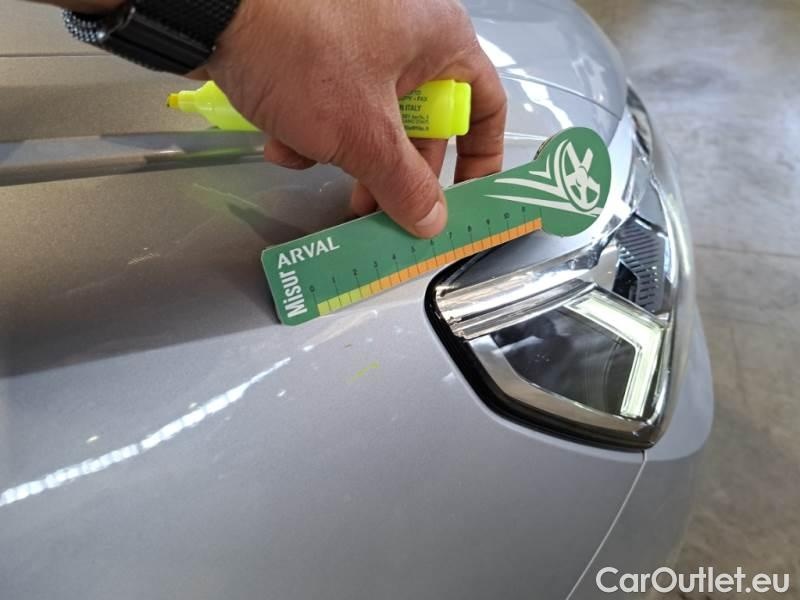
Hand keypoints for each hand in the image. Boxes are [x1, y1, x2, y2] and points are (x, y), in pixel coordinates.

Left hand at [203, 0, 506, 237]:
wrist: (213, 5)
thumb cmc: (305, 53)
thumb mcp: (363, 133)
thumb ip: (404, 185)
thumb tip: (432, 221)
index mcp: (441, 41)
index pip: (485, 107)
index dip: (479, 160)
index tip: (463, 201)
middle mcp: (409, 34)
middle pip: (422, 122)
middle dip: (392, 171)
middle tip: (376, 209)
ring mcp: (361, 38)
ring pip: (372, 117)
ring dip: (342, 151)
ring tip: (310, 160)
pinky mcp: (320, 45)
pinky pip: (335, 98)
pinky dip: (311, 126)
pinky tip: (279, 136)